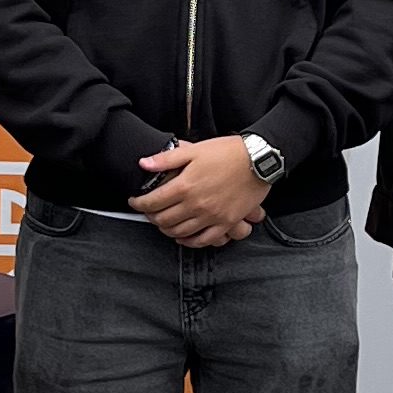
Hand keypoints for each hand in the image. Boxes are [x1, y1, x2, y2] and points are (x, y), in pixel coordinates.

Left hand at [129, 135, 267, 248]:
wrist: (258, 159)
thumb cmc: (227, 152)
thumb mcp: (194, 150)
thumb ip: (166, 159)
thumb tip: (143, 164)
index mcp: (186, 185)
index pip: (153, 201)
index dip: (139, 203)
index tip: (135, 201)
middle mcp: (196, 204)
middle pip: (164, 219)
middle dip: (150, 217)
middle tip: (147, 212)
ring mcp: (212, 216)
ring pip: (180, 232)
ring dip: (166, 230)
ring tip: (162, 223)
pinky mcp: (226, 223)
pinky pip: (204, 240)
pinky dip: (189, 242)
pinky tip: (183, 238)